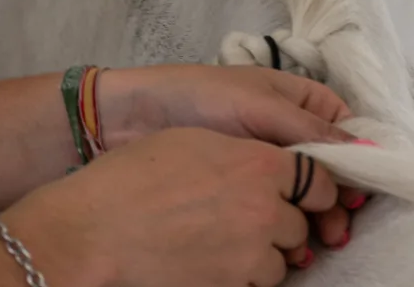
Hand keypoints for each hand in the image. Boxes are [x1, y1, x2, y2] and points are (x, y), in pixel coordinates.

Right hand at [0, 128, 343, 286]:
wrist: (95, 229)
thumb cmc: (131, 176)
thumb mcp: (189, 142)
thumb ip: (239, 153)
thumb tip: (263, 166)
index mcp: (258, 163)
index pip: (319, 179)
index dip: (315, 186)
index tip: (307, 192)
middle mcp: (265, 208)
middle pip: (301, 221)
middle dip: (281, 219)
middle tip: (244, 213)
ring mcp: (251, 252)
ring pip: (282, 258)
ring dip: (263, 250)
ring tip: (222, 238)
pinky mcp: (234, 284)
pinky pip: (256, 281)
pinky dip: (242, 273)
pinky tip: (209, 257)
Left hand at [95, 64, 359, 247]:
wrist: (129, 116)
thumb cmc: (192, 96)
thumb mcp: (256, 104)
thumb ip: (308, 129)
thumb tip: (360, 153)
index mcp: (291, 97)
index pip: (340, 129)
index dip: (352, 159)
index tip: (352, 190)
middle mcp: (279, 127)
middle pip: (325, 167)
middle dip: (333, 199)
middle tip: (333, 229)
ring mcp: (256, 157)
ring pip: (299, 191)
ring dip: (309, 218)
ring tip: (308, 242)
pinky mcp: (234, 184)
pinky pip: (268, 206)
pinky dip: (279, 224)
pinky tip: (279, 243)